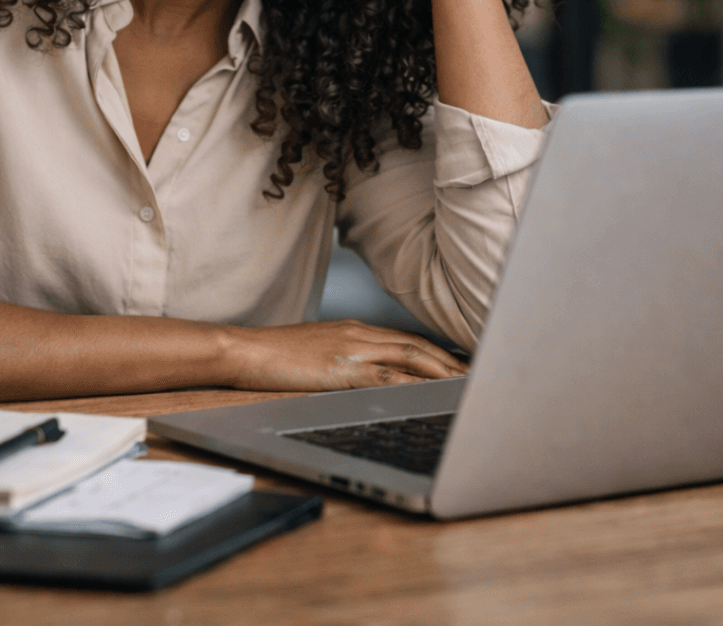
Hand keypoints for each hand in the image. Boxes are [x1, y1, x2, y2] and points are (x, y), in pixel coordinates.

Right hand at [221, 319, 468, 391]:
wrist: (245, 349)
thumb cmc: (274, 355)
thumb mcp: (317, 351)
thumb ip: (345, 358)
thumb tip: (366, 375)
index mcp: (354, 330)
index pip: (406, 340)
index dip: (437, 353)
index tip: (459, 365)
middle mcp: (359, 334)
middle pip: (416, 346)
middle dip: (450, 362)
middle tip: (476, 376)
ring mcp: (352, 350)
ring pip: (409, 357)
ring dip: (441, 371)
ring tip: (465, 385)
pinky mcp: (341, 369)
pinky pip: (385, 376)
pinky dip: (412, 383)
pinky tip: (428, 393)